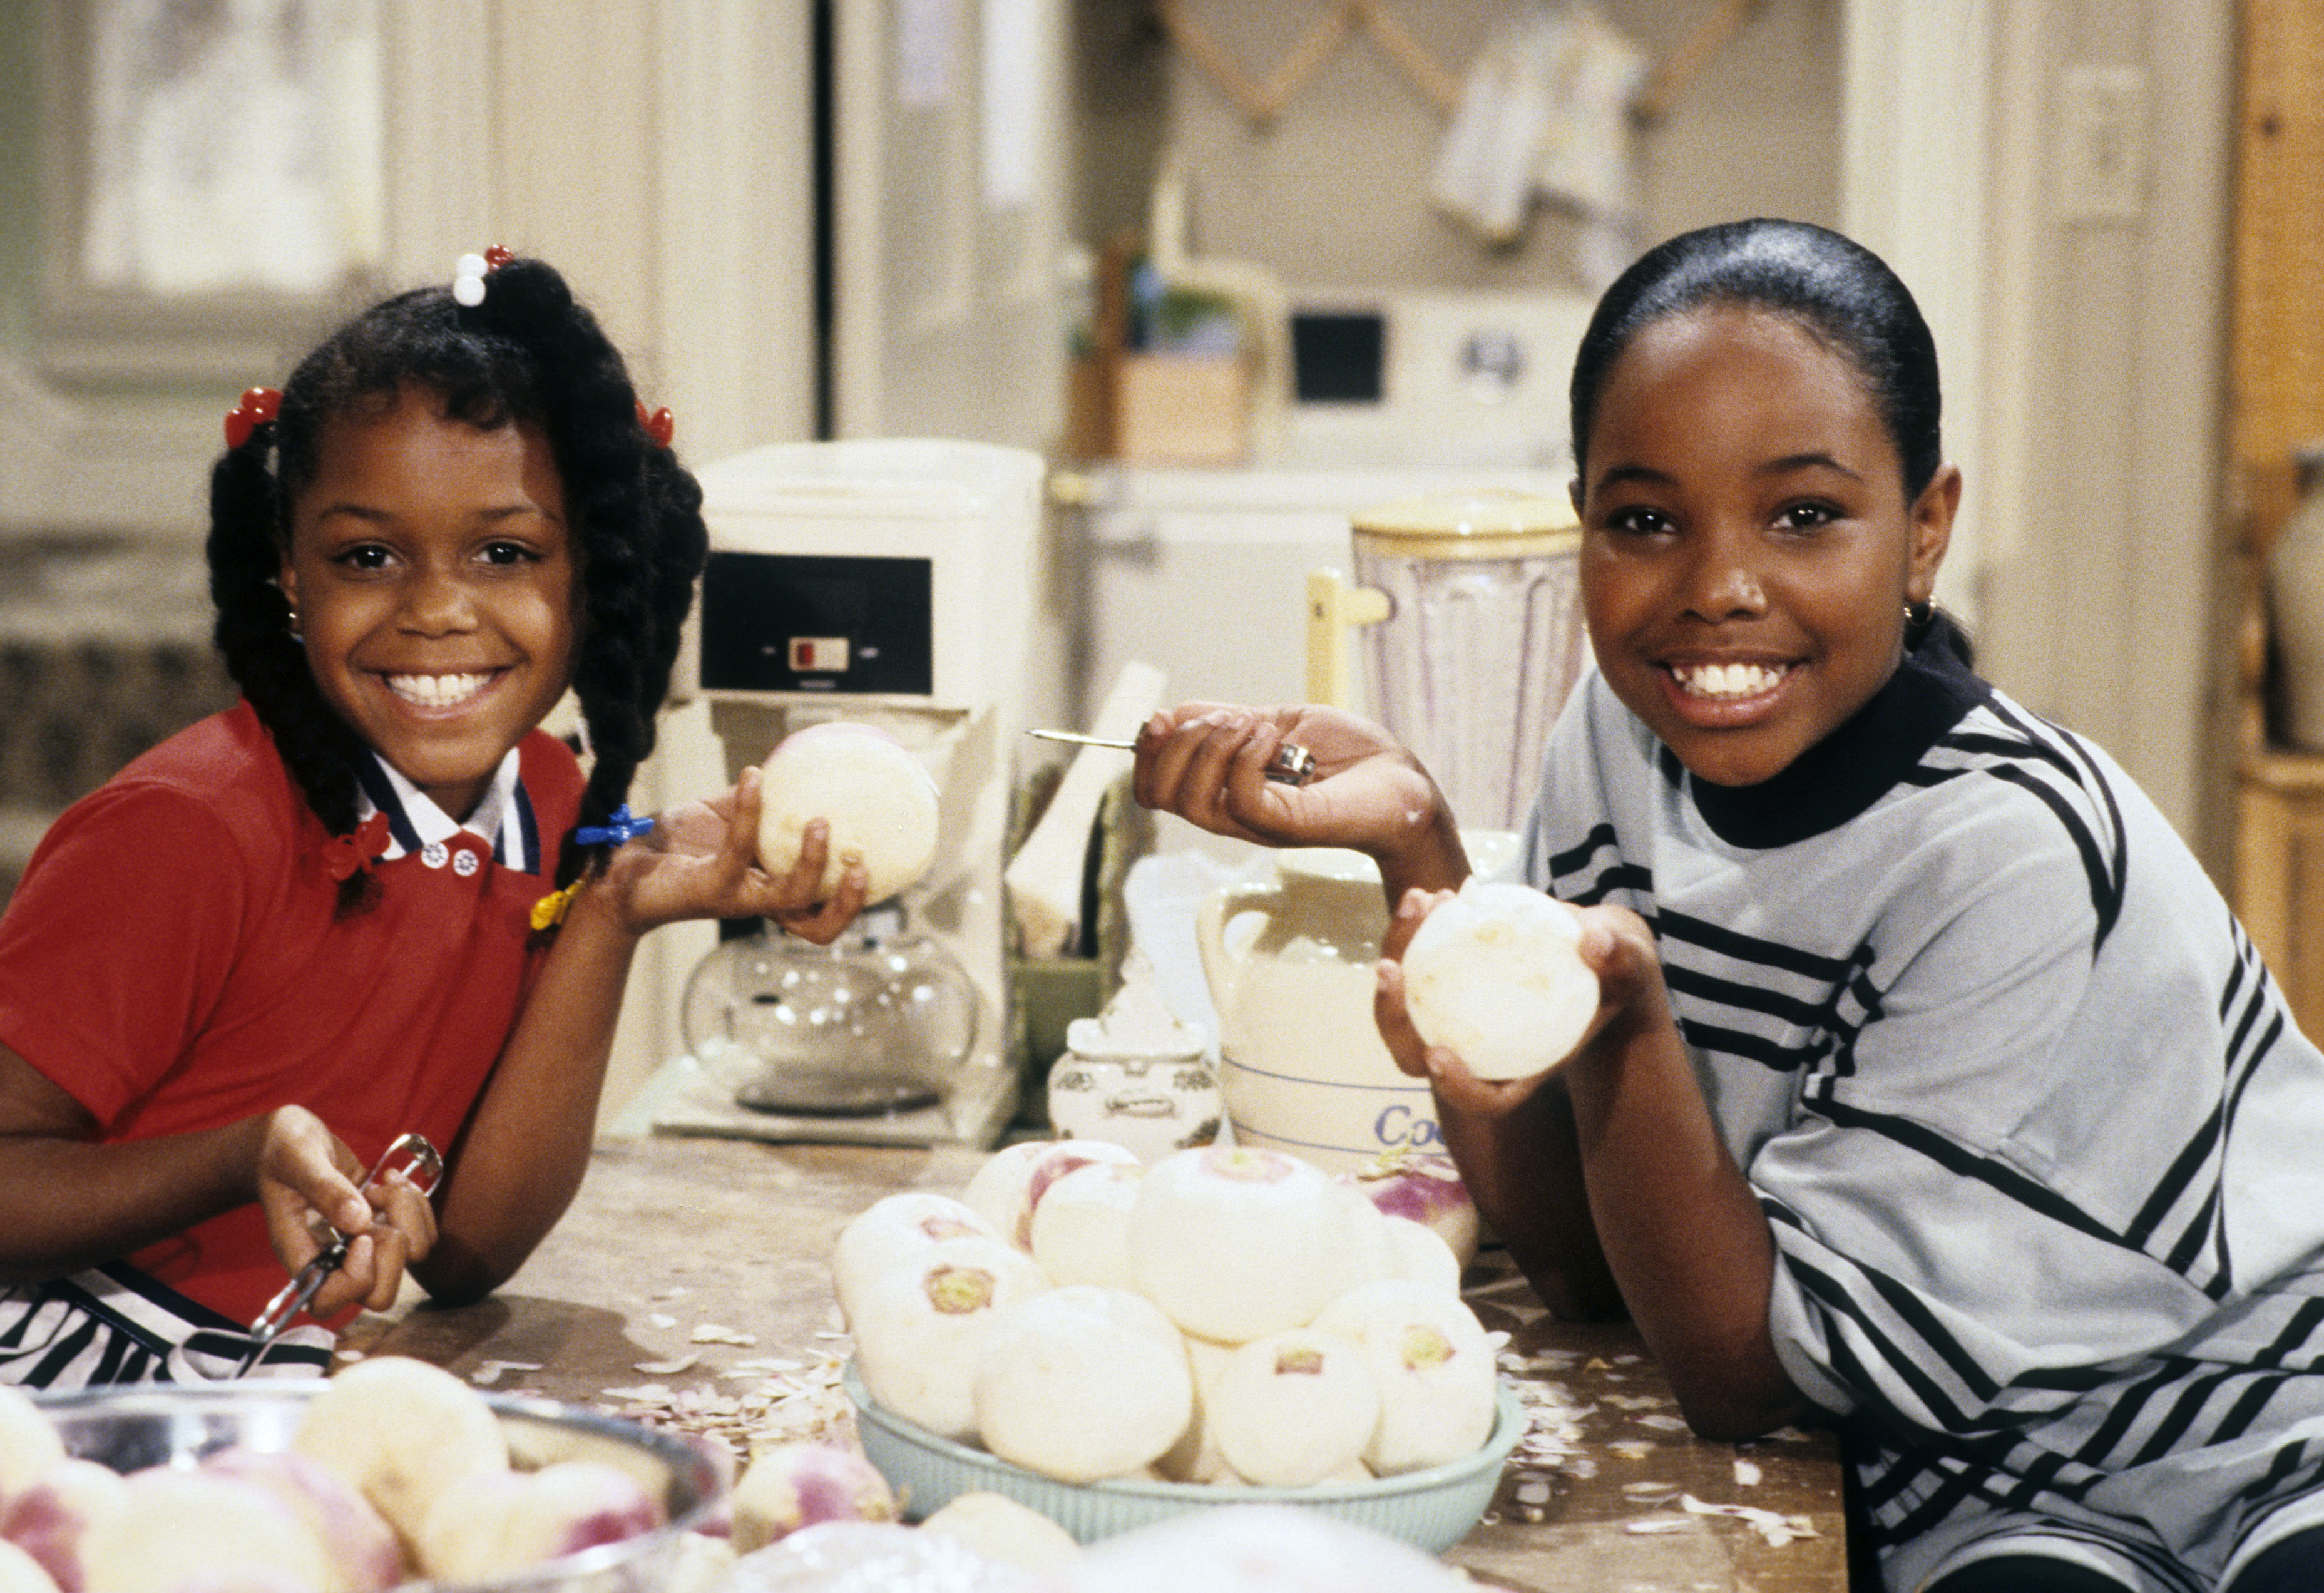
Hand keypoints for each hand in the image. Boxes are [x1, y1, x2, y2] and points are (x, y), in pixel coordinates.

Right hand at [254, 1108, 436, 1316]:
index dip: (355, 1278)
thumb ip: (325, 1188)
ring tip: (382, 1185)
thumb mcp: (297, 1157)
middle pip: (379, 1294)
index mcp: (301, 1252)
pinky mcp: (382, 1225)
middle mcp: (334, 1257)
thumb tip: (358, 1220)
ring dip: (408, 1216)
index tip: (362, 1234)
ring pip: (410, 1258)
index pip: (327, 1302)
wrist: (287, 1139)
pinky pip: (421, 1232)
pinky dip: (417, 1205)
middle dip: (394, 1248)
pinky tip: (390, 1180)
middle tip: (377, 1205)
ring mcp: (361, 1244)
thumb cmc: (281, 1148)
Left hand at [595, 766, 867, 942]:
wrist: (616, 862)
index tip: (873, 864)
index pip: (819, 910)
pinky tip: (752, 776)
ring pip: (788, 898)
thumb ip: (752, 804)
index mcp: (767, 890)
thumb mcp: (721, 818)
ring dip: (810, 862)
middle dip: (846, 904)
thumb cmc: (670, 843)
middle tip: (861, 865)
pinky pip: (738, 848)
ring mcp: (734, 899)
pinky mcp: (707, 887)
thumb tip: (784, 765)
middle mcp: (755, 903)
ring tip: (817, 821)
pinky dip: (750, 809)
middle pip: (816, 928)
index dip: (851, 900)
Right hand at [1132, 703, 1457, 874]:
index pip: (1155, 788)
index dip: (1146, 753)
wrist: (1402, 782)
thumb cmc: (1348, 757)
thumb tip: (1175, 713)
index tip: (1160, 718)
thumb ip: (1228, 722)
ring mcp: (1259, 822)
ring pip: (1192, 800)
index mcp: (1223, 791)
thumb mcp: (1277, 724)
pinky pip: (1241, 798)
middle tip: (1224, 718)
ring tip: (1253, 723)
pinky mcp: (1289, 824)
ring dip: (1210, 746)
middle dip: (1174, 744)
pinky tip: (1274, 736)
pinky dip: (1246, 756)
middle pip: (1162, 795)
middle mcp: (1233, 814)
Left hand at [1373, 888, 1664, 1103]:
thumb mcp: (1630, 965)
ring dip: (1398, 953)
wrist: (1594, 948)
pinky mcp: (1446, 979)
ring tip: (1418, 902)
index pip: (1485, 1098)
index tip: (1436, 1053)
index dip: (1455, 1087)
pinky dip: (1417, 930)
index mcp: (1523, 1067)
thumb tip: (1594, 943)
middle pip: (1417, 1053)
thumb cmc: (1616, 969)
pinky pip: (1416, 962)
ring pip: (1405, 1002)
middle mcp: (1480, 1048)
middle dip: (1390, 1016)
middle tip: (1392, 968)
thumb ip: (1620, 958)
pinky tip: (1431, 893)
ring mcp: (1456, 1014)